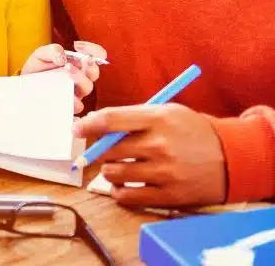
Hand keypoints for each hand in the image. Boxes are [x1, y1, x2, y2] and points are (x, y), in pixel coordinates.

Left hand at [21, 41, 104, 113]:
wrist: (25, 84)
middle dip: (89, 66)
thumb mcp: (41, 55)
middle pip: (94, 74)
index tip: (77, 46)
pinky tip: (63, 97)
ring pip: (87, 88)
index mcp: (79, 64)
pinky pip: (77, 106)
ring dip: (79, 79)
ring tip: (66, 72)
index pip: (97, 56)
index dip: (94, 50)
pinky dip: (73, 101)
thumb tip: (62, 57)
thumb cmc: (37, 68)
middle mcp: (81, 78)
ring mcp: (76, 92)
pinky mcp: (69, 105)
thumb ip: (51, 51)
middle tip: (76, 60)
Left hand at [74, 103, 226, 206]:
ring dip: (110, 171)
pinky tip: (125, 186)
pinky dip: (119, 192)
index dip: (87, 125)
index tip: (77, 129)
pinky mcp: (169, 196)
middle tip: (107, 151)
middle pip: (107, 150)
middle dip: (100, 151)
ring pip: (112, 174)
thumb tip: (92, 126)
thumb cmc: (192, 131)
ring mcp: (165, 172)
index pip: (110, 120)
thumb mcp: (167, 112)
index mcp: (158, 119)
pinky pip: (126, 197)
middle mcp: (160, 145)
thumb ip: (132, 118)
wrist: (232, 157)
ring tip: (120, 168)